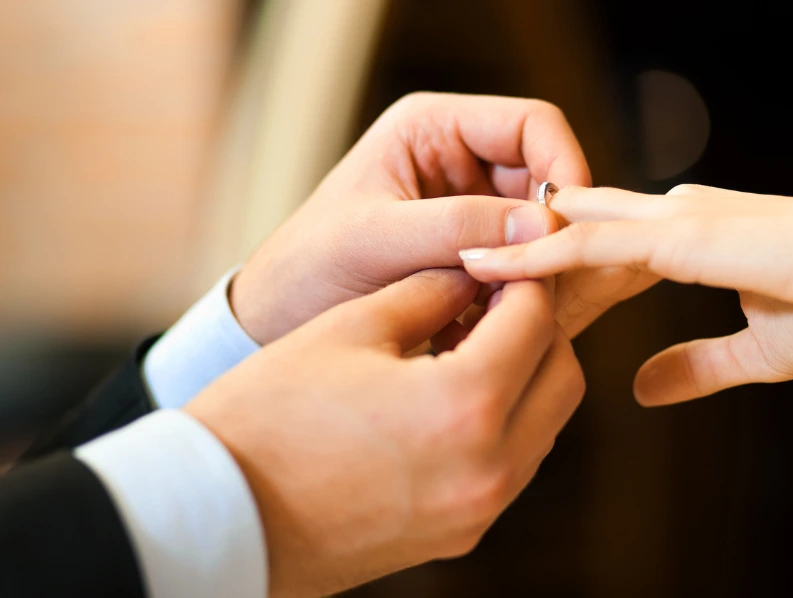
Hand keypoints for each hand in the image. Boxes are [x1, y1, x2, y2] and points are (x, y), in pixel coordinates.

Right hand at [185, 269, 584, 596]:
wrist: (217, 514)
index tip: (505, 259)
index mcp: (464, 403)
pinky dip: (506, 421)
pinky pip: (514, 463)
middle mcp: (489, 466)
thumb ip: (429, 292)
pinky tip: (457, 394)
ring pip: (546, 423)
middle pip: (562, 374)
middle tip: (495, 299)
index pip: (535, 319)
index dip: (525, 278)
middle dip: (538, 327)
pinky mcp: (461, 534)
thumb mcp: (351, 328)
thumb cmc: (268, 415)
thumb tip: (475, 274)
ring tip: (474, 343)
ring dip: (527, 375)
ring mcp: (479, 509)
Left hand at [230, 92, 590, 344]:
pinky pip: (524, 267)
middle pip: (546, 180)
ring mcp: (469, 210)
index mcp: (433, 129)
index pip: (531, 125)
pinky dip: (522, 296)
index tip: (570, 223)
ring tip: (523, 313)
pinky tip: (502, 328)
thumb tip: (543, 224)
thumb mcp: (376, 241)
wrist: (275, 325)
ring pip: (541, 229)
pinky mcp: (474, 257)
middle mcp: (459, 162)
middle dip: (554, 229)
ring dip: (540, 268)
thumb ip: (456, 227)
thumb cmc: (306, 271)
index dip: (564, 165)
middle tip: (556, 280)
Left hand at [462, 184, 792, 404]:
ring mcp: (676, 221)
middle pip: (577, 233)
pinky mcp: (683, 234)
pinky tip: (494, 265)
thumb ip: (692, 365)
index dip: (556, 273)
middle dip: (525, 255)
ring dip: (515, 248)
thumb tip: (642, 388)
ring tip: (450, 262)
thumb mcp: (751, 352)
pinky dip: (542, 254)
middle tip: (462, 278)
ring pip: (571, 230)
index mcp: (690, 240)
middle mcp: (675, 219)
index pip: (604, 252)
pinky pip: (594, 242)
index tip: (509, 301)